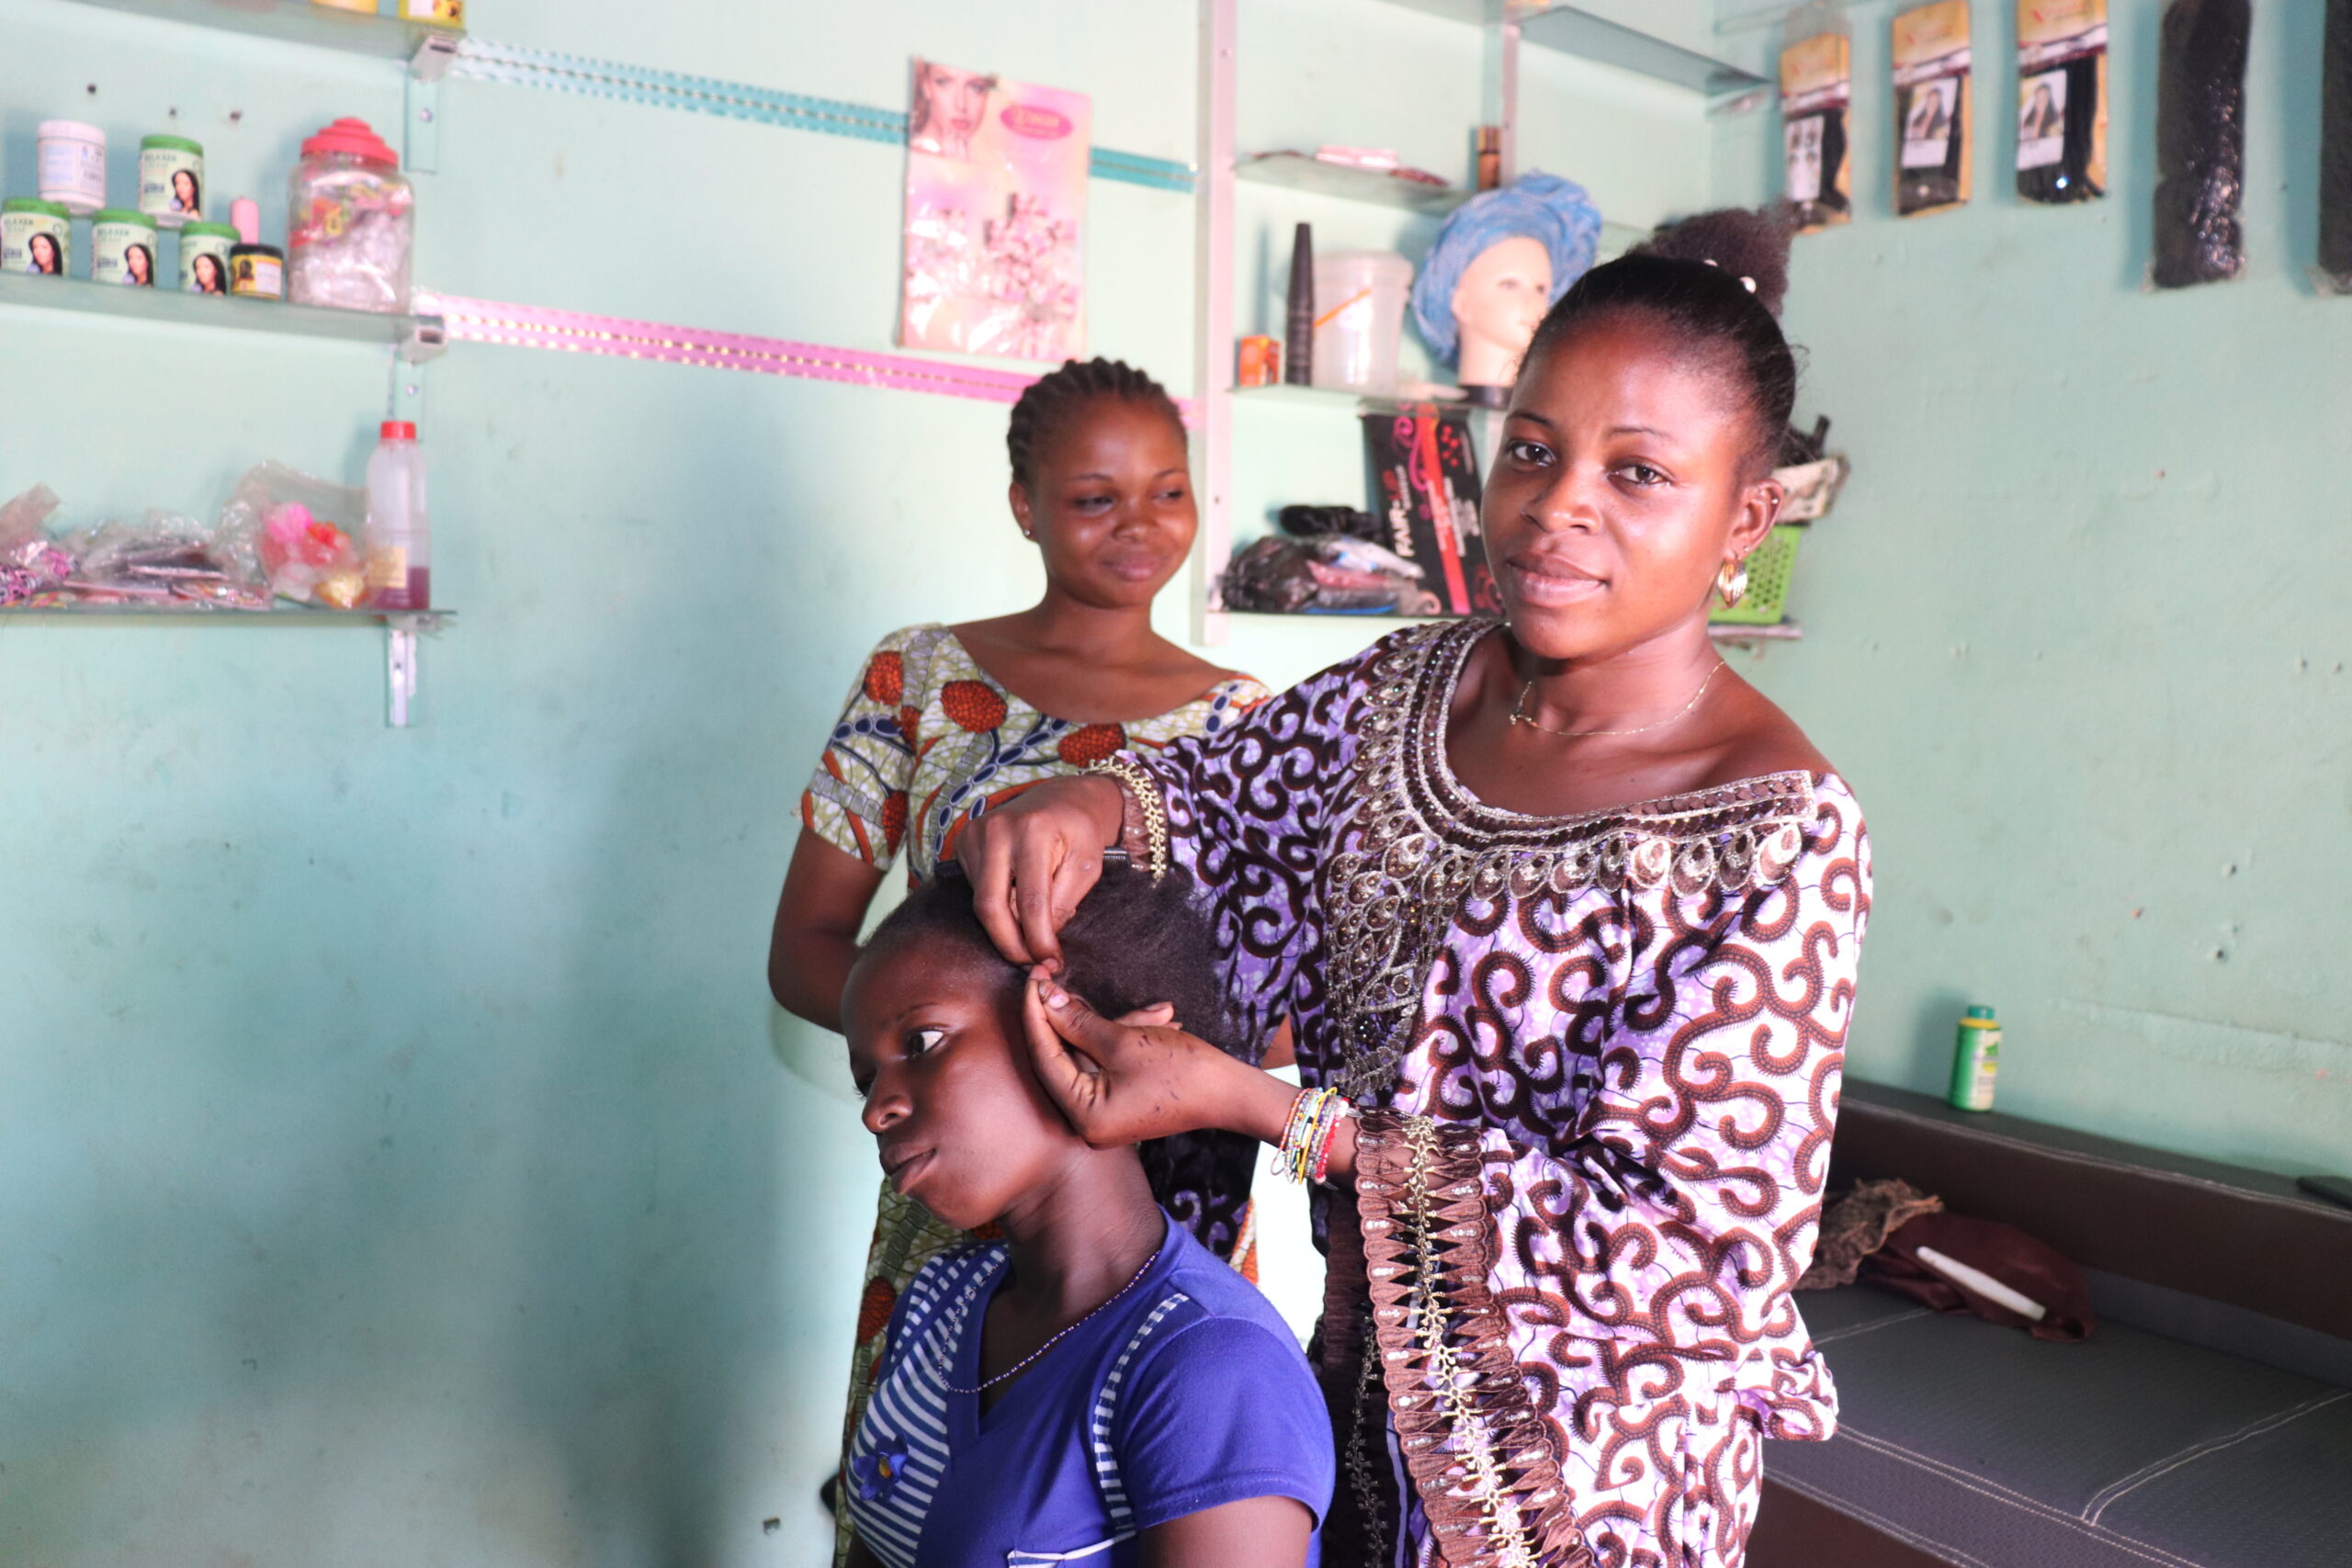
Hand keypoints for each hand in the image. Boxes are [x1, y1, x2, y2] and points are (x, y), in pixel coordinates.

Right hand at [956, 776, 1124, 967]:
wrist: (1062, 798)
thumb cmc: (1079, 832)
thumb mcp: (1085, 867)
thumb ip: (1062, 903)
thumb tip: (1040, 942)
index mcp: (1034, 831)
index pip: (1030, 901)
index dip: (1038, 939)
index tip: (1050, 962)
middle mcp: (997, 830)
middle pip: (991, 906)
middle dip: (1010, 944)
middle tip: (1030, 963)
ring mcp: (975, 833)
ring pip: (982, 901)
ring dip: (1005, 925)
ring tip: (1030, 930)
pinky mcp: (963, 841)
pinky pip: (975, 889)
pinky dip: (996, 904)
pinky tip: (1015, 901)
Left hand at [1021, 971, 1272, 1146]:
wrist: (1232, 1093)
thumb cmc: (1182, 1071)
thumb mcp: (1124, 1041)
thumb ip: (1078, 1022)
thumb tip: (1044, 999)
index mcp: (1083, 1115)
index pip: (1044, 1057)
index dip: (1036, 1014)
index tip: (1033, 978)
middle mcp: (1088, 1121)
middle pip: (1064, 1056)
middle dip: (1070, 1014)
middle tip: (1057, 975)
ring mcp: (1105, 1112)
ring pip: (1091, 1055)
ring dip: (1112, 1025)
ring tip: (1153, 1010)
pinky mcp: (1121, 1100)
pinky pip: (1109, 1062)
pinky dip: (1127, 1038)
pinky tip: (1161, 1018)